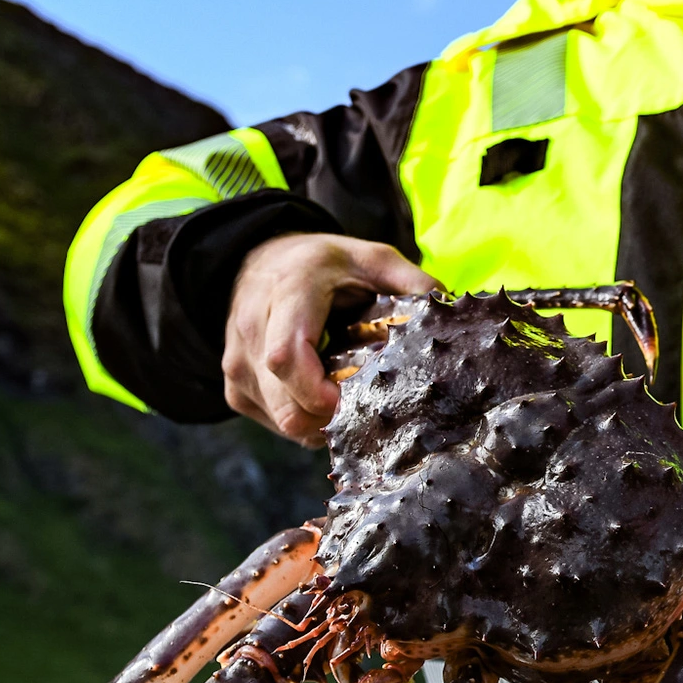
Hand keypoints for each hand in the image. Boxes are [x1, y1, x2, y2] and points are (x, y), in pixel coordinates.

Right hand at [224, 233, 438, 445]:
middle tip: (370, 411)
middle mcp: (251, 330)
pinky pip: (271, 421)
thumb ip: (411, 281)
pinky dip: (304, 422)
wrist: (259, 258)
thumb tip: (448, 311)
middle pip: (285, 403)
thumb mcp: (371, 258)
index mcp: (286, 295)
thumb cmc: (322, 263)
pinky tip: (327, 403)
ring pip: (280, 419)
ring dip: (321, 424)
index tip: (358, 402)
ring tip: (353, 404)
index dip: (319, 393)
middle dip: (331, 419)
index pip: (286, 357)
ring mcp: (237, 362)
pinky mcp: (234, 385)